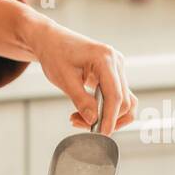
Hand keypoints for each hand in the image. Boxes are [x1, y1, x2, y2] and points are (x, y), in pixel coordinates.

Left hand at [30, 17, 137, 135]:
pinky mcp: (113, 74)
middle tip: (78, 123)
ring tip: (81, 119)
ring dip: (107, 115)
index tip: (101, 134)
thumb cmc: (55, 54)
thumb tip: (94, 121)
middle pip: (123, 101)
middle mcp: (116, 61)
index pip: (115, 95)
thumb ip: (81, 100)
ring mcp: (117, 67)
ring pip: (123, 101)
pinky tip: (87, 112)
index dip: (110, 118)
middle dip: (106, 118)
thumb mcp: (64, 79)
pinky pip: (116, 96)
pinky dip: (105, 108)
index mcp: (105, 58)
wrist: (51, 40)